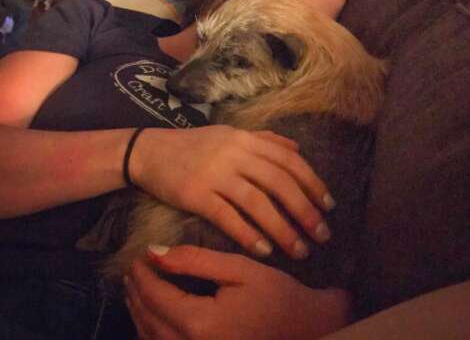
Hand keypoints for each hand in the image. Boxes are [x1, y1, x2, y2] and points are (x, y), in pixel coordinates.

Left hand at [125, 245, 351, 339]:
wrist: (311, 331)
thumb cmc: (278, 297)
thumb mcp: (239, 269)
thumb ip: (194, 261)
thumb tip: (154, 253)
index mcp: (201, 324)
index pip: (157, 297)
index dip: (143, 275)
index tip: (136, 256)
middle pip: (149, 321)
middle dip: (136, 293)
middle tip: (132, 270)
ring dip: (140, 313)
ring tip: (135, 289)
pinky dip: (153, 333)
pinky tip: (153, 318)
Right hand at [131, 126, 334, 258]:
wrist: (149, 152)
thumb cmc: (194, 145)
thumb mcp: (229, 134)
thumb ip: (264, 139)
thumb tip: (297, 149)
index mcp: (245, 138)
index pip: (288, 160)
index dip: (312, 183)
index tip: (328, 205)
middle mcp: (234, 153)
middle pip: (278, 183)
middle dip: (305, 210)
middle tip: (322, 234)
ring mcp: (214, 173)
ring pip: (257, 203)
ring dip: (282, 229)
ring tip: (299, 250)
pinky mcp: (196, 194)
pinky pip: (228, 217)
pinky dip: (248, 235)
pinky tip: (264, 250)